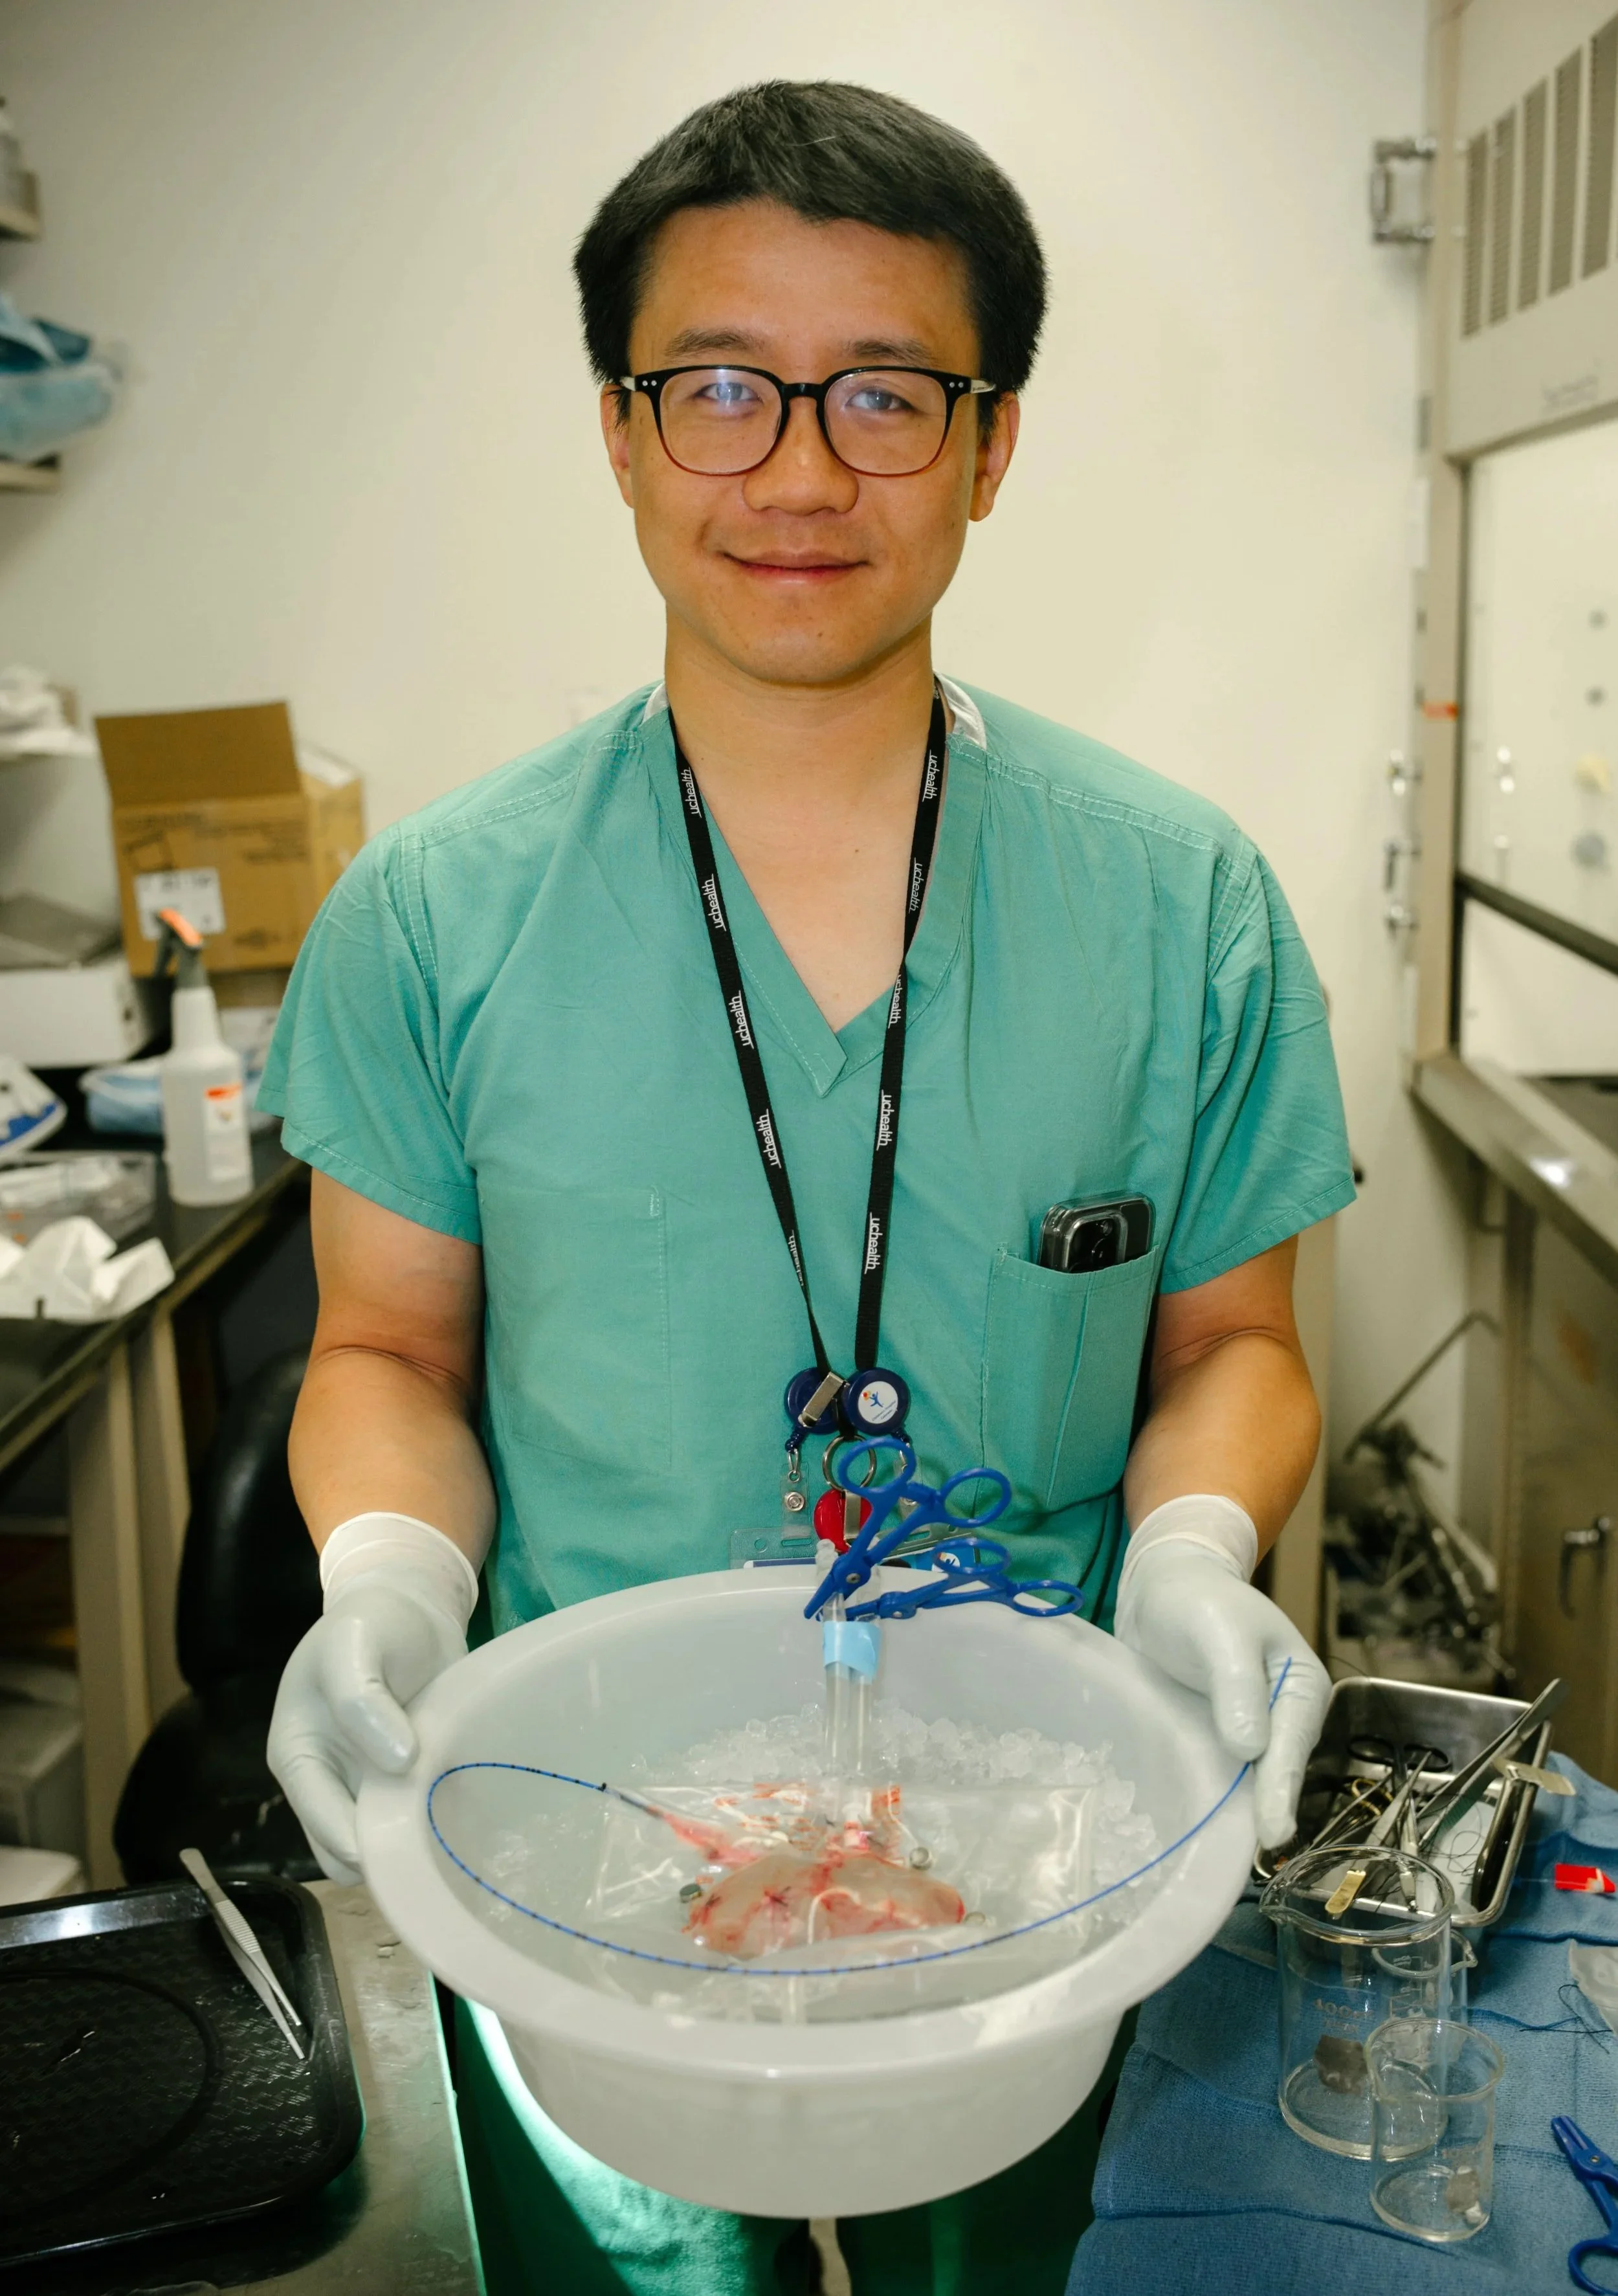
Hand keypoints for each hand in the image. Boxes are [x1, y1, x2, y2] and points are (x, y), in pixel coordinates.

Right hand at [269, 1516, 478, 1881]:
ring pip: (381, 1845)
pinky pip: (413, 1822)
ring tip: (449, 1817)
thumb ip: (360, 1698)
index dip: (356, 1839)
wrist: (412, 1607)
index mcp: (297, 1755)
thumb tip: (396, 1762)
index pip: (320, 1820)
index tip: (403, 1842)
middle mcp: (326, 1781)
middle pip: (345, 1851)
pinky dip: (432, 1821)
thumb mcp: (353, 1643)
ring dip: (411, 1840)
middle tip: (432, 1831)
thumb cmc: (373, 1621)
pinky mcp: (402, 1782)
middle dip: (384, 1851)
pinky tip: (461, 1806)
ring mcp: (364, 1785)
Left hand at [1115, 1542, 1329, 1846]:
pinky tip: (1193, 1827)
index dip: (1280, 1789)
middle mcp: (1285, 1717)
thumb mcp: (1218, 1632)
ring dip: (1235, 1812)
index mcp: (1302, 1687)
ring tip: (1219, 1858)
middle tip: (1245, 1861)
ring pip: (1248, 1781)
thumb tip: (1251, 1748)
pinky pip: (1220, 1775)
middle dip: (1262, 1810)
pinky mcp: (1218, 1740)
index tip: (1272, 1833)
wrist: (1161, 1586)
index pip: (1293, 1744)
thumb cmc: (1197, 1599)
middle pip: (1276, 1772)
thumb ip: (1236, 1685)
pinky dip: (1211, 1798)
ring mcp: (1252, 1732)